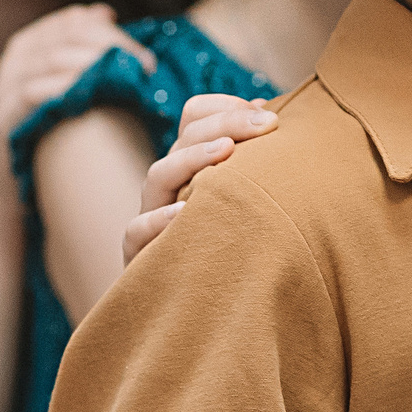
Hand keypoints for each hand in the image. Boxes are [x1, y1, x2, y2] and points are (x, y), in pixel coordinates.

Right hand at [0, 4, 152, 144]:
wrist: (2, 172)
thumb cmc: (44, 124)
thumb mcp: (61, 80)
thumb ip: (81, 46)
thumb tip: (105, 12)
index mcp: (32, 42)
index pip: (75, 22)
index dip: (112, 33)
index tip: (144, 57)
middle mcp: (16, 58)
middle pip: (68, 36)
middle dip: (111, 48)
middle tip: (145, 68)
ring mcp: (5, 85)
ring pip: (52, 59)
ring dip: (95, 66)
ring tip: (129, 82)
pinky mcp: (3, 115)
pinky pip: (32, 92)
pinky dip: (65, 89)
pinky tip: (94, 97)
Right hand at [120, 94, 278, 262]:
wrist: (201, 304)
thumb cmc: (232, 245)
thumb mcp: (245, 197)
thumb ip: (258, 159)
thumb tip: (274, 112)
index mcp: (191, 163)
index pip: (194, 116)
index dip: (224, 106)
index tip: (264, 112)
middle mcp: (170, 183)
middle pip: (184, 137)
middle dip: (225, 123)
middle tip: (266, 124)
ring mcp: (152, 216)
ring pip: (158, 174)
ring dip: (192, 159)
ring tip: (226, 152)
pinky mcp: (139, 254)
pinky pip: (136, 231)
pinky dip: (158, 220)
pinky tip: (184, 212)